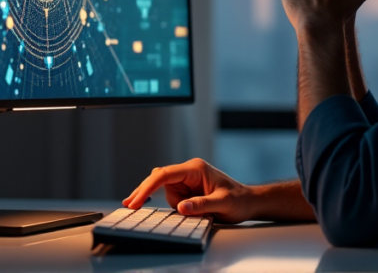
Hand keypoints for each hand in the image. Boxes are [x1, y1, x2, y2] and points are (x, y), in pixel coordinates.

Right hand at [123, 158, 255, 223]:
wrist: (248, 202)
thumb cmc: (239, 200)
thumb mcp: (222, 204)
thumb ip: (202, 205)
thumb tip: (182, 207)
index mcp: (196, 168)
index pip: (165, 174)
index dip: (148, 186)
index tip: (137, 198)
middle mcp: (189, 171)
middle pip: (159, 179)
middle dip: (144, 191)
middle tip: (129, 204)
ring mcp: (187, 180)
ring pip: (165, 190)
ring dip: (170, 203)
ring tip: (194, 209)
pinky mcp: (187, 188)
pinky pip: (171, 196)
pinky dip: (169, 203)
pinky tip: (171, 206)